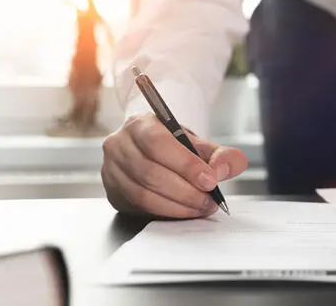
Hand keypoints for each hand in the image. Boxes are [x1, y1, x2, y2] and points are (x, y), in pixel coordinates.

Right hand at [101, 113, 248, 217]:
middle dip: (186, 190)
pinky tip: (186, 211)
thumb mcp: (200, 145)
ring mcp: (112, 170)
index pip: (158, 144)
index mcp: (140, 124)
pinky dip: (167, 212)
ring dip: (178, 205)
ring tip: (202, 206)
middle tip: (209, 199)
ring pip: (144, 194)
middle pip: (151, 172)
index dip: (186, 164)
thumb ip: (220, 154)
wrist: (154, 157)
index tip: (209, 180)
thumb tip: (223, 169)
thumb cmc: (175, 149)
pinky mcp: (113, 192)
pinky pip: (140, 207)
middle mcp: (119, 145)